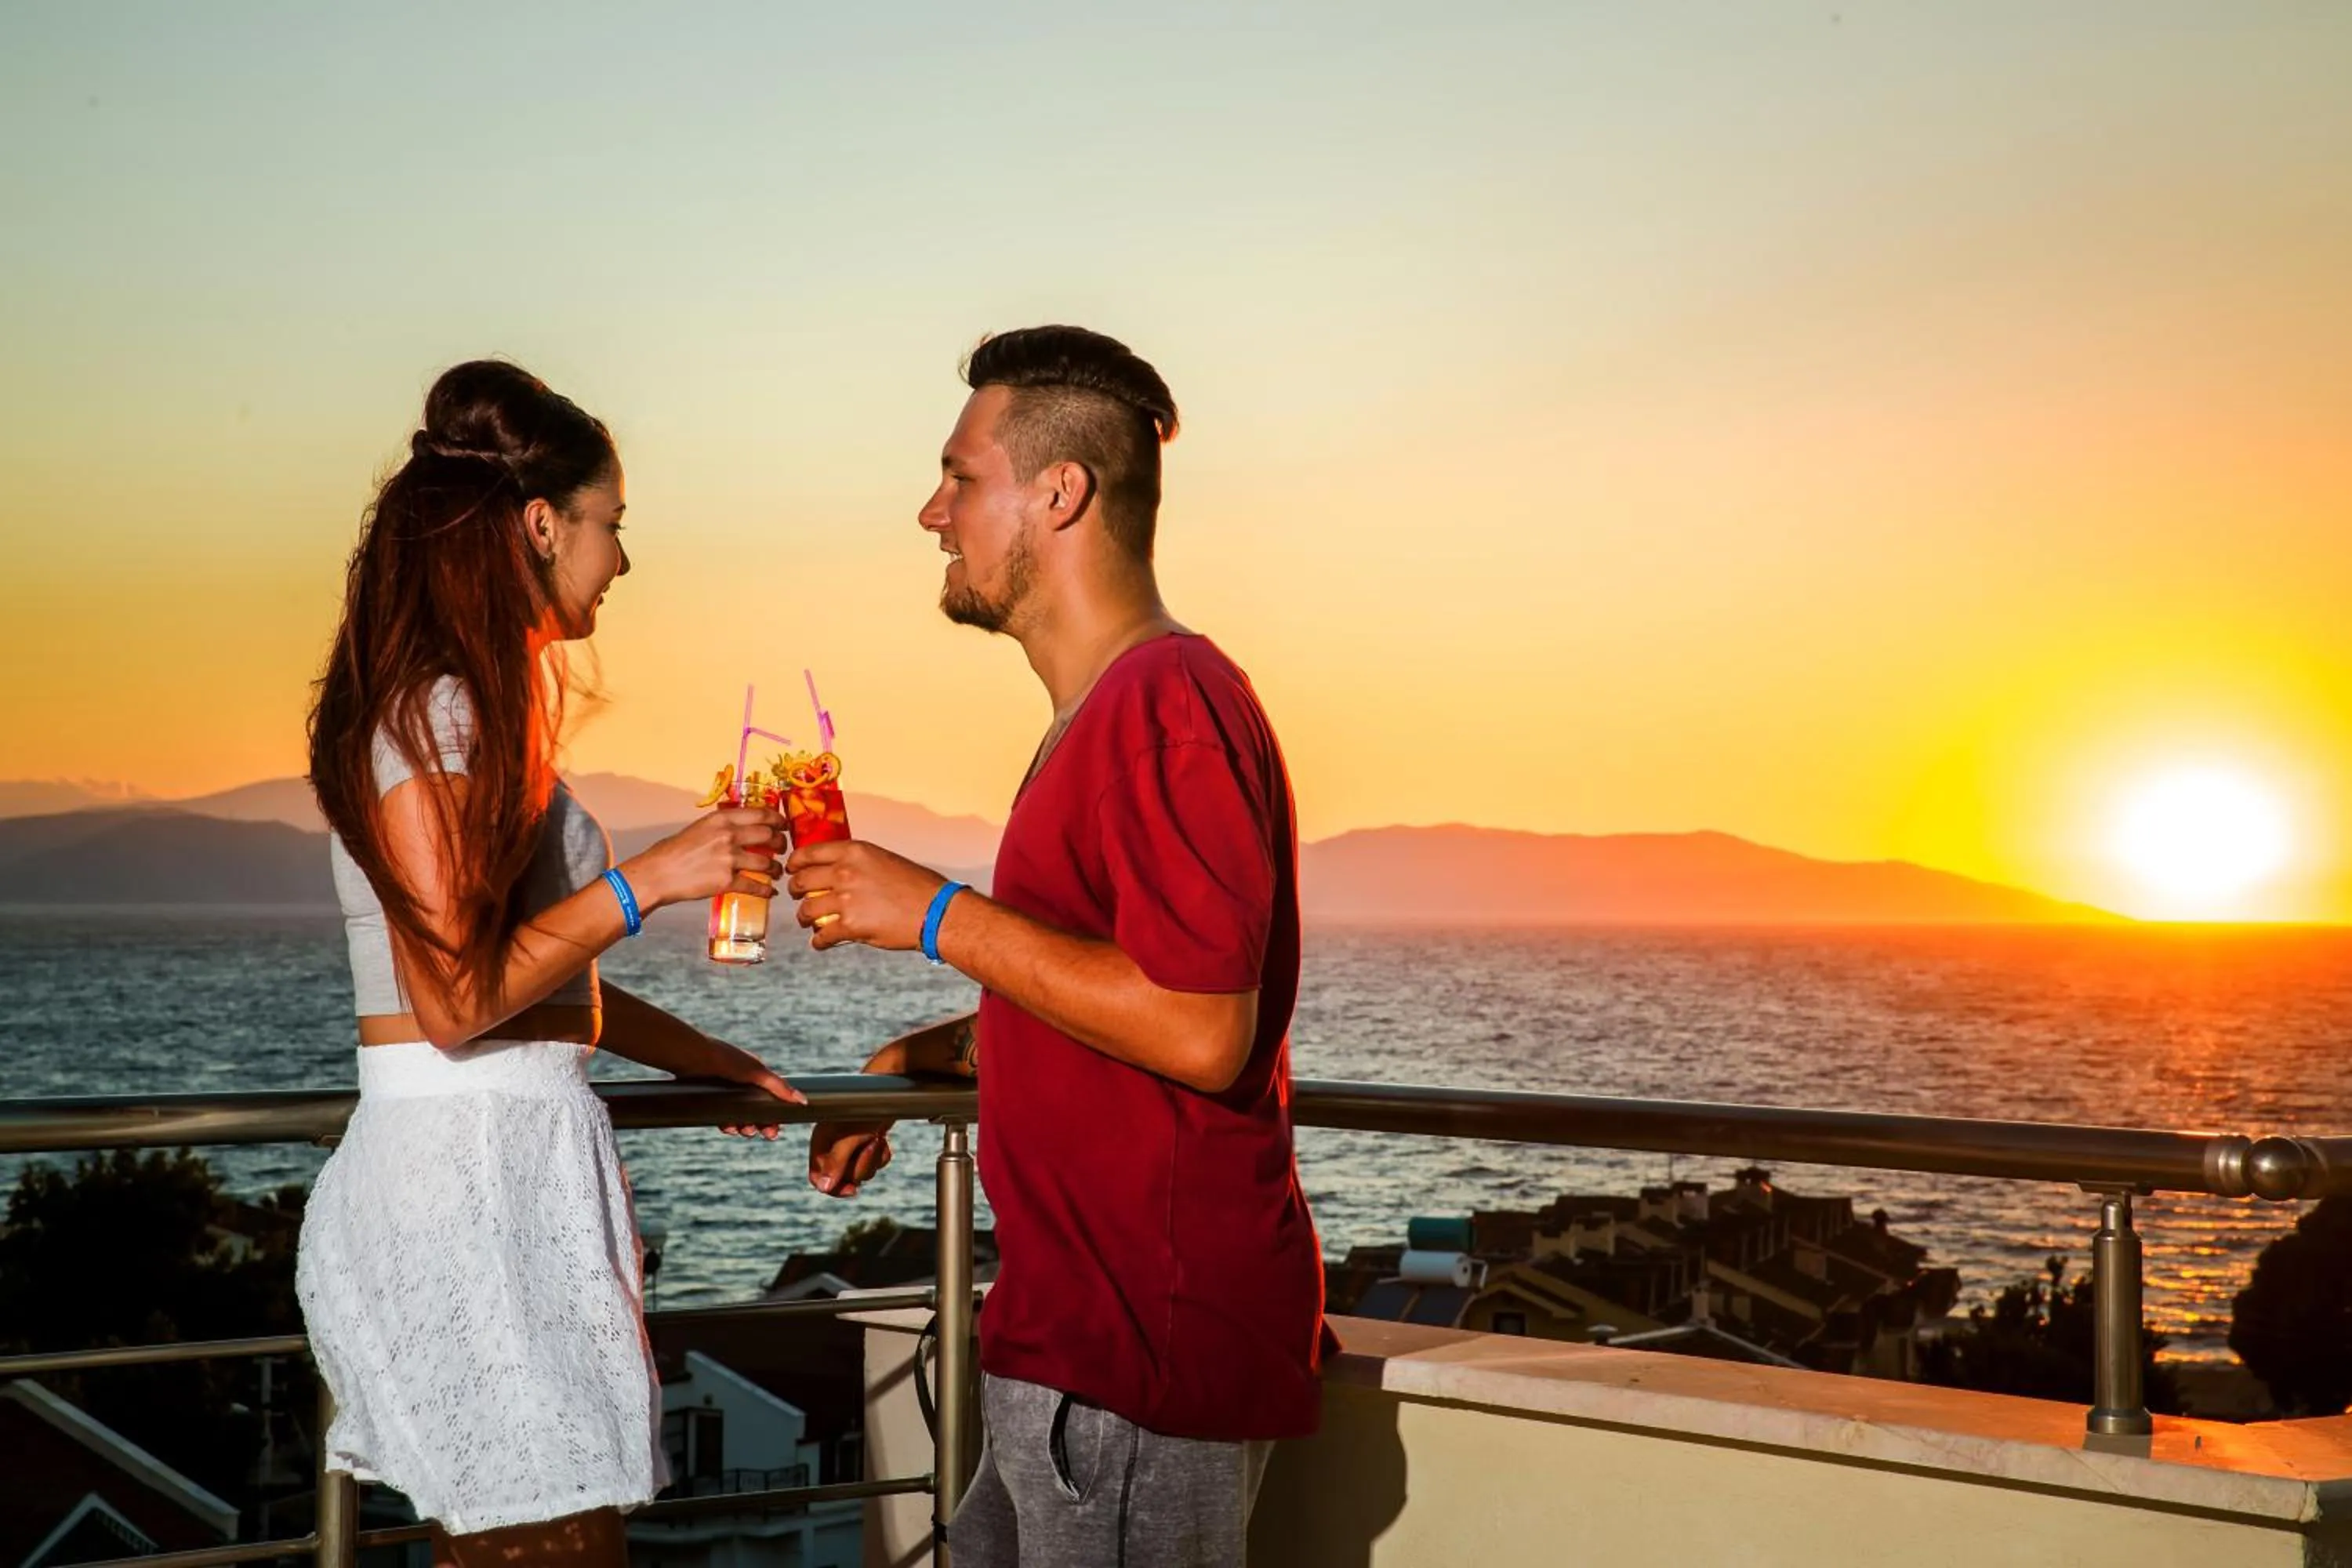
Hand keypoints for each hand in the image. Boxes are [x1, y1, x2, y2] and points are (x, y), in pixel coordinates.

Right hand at [621, 806, 787, 910]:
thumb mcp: (700, 827)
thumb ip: (723, 826)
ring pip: (766, 862)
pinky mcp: (726, 881)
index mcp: (721, 819)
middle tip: (782, 847)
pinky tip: (770, 891)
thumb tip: (743, 827)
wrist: (658, 873)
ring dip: (776, 868)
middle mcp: (728, 835)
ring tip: (777, 871)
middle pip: (768, 836)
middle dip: (781, 842)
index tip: (783, 824)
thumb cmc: (674, 851)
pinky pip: (755, 885)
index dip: (778, 819)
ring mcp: (729, 859)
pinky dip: (766, 890)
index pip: (761, 814)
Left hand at [711, 1044, 805, 1140]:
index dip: (774, 1116)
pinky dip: (726, 1124)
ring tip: (743, 1131)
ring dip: (744, 1126)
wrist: (692, 1058)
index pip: (770, 1100)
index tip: (776, 1130)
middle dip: (761, 1124)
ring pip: (739, 1116)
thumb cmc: (726, 1060)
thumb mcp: (757, 1074)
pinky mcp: (710, 1099)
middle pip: (755, 1111)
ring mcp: (725, 1092)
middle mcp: (741, 1084)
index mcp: (755, 1075)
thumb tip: (803, 1101)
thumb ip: (780, 1088)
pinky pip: (721, 1117)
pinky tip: (727, 1127)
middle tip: (765, 1134)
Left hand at [786, 841, 947, 951]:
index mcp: (853, 852)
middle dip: (795, 891)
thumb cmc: (916, 886)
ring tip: (808, 922)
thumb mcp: (883, 860)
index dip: (795, 863)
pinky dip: (818, 941)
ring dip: (804, 918)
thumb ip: (856, 863)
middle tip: (799, 897)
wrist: (935, 910)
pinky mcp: (849, 925)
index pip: (808, 853)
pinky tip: (821, 943)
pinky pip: (821, 935)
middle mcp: (845, 872)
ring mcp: (845, 899)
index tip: (793, 870)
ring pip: (805, 910)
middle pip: (801, 881)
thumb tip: (835, 872)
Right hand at [808, 1036, 905, 1195]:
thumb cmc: (867, 1108)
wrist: (891, 1091)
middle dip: (860, 1168)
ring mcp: (850, 1145)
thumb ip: (836, 1162)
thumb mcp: (851, 1136)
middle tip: (870, 1147)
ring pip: (859, 1171)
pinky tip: (883, 1140)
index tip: (852, 1189)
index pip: (818, 1177)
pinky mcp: (865, 1143)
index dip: (833, 1186)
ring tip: (877, 1139)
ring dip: (872, 1160)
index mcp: (821, 1142)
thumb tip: (824, 1187)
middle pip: (842, 1177)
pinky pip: (872, 1163)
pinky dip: (881, 1156)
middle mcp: (833, 1145)